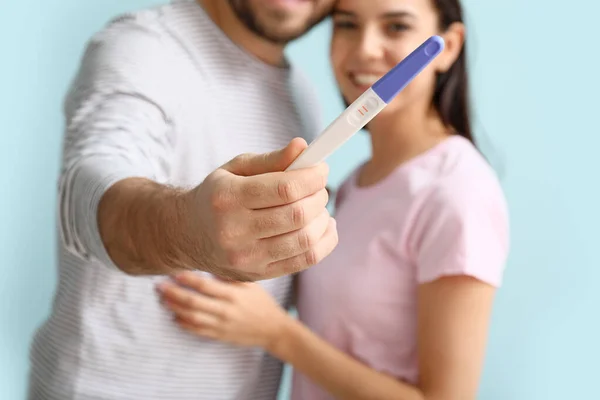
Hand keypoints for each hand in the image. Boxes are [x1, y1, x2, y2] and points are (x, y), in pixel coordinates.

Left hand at [157, 271, 289, 349]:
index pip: (204, 285)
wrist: (272, 329)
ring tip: (163, 299)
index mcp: (232, 295)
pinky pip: (197, 330)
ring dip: (174, 308)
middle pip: (192, 302)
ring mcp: (220, 325)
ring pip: (191, 317)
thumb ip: (230, 275)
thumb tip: (211, 261)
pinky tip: (174, 316)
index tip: (174, 272)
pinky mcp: (219, 335)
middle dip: (173, 293)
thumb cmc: (261, 302)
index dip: (187, 279)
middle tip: (159, 285)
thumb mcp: (250, 284)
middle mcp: (224, 310)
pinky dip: (183, 324)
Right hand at [181, 138, 337, 280]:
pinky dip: (324, 241)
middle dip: (319, 196)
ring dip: (323, 218)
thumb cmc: (218, 196)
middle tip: (318, 187)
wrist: (187, 234)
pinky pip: (306, 260)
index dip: (312, 177)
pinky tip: (323, 226)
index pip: (284, 188)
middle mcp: (234, 231)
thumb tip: (303, 147)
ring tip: (318, 207)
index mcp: (227, 198)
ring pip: (305, 239)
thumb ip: (271, 159)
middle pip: (298, 214)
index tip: (320, 169)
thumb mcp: (236, 169)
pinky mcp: (258, 274)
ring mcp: (247, 257)